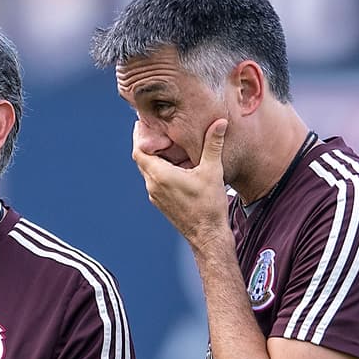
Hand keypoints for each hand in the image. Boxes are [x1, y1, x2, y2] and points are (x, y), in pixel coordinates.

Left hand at [131, 118, 229, 248]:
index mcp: (160, 176)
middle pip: (141, 159)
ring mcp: (155, 196)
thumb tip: (219, 122)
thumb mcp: (212, 171)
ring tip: (169, 144)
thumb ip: (213, 144)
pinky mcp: (161, 203)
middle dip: (148, 142)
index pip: (139, 150)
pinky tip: (176, 165)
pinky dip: (160, 169)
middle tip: (157, 128)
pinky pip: (155, 181)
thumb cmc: (209, 207)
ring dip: (155, 156)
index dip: (141, 135)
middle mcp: (153, 186)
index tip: (149, 124)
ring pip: (148, 170)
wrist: (208, 236)